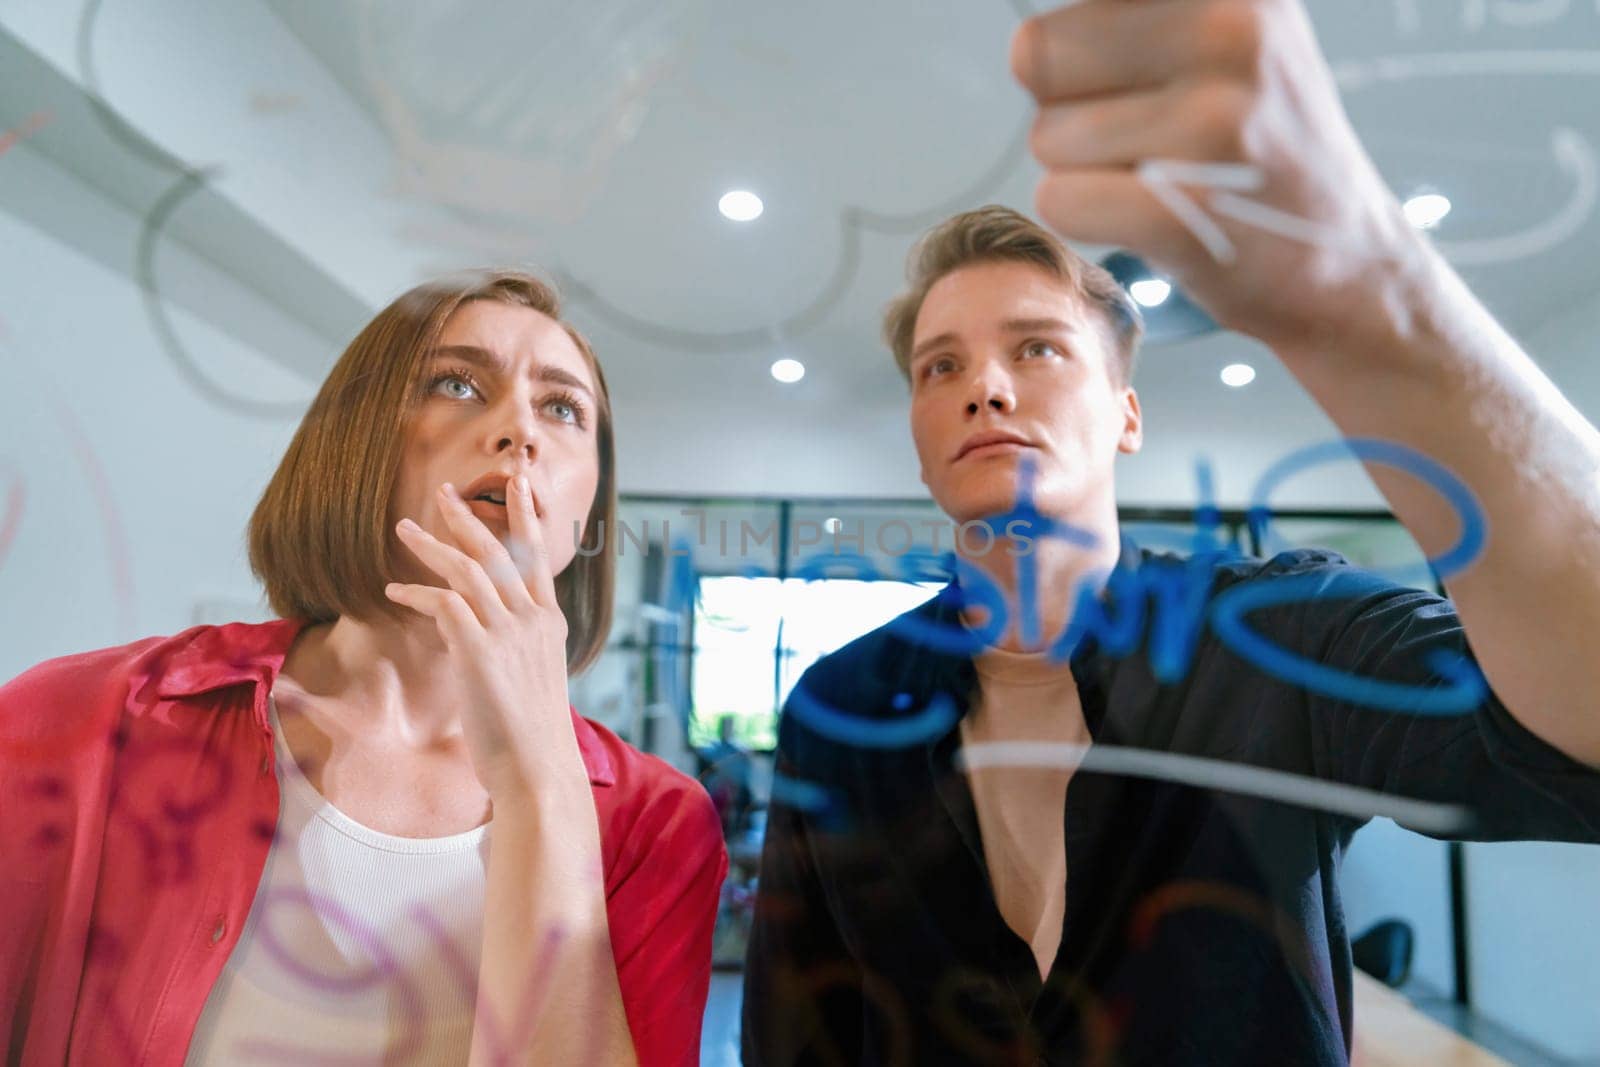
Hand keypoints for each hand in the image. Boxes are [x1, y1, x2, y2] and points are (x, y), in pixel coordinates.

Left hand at [385, 475, 578, 798]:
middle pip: (498, 550)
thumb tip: (485, 635)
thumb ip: (517, 646)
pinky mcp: (479, 649)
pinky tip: (394, 590)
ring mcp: (508, 631)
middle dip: (468, 517)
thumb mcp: (534, 678)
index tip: (517, 485)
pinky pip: (443, 603)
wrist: (537, 768)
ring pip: (468, 568)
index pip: (538, 556)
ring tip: (404, 529)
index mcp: (551, 622)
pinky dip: (417, 592)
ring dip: (431, 544)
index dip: (524, 518)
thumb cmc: (532, 734)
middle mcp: (533, 618)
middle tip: (443, 492)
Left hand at [1013, 0, 1429, 351]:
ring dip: (1082, 166)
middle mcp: (1232, 31)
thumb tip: (1025, 35)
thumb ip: (1135, 9)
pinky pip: (1057, 200)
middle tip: (1141, 131)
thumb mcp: (1227, 27)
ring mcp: (1213, 125)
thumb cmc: (1253, 139)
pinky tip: (1152, 218)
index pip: (1070, 7)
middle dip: (1065, 102)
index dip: (1072, 43)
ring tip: (1162, 175)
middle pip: (1037, 54)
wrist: (1344, 262)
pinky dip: (1084, 218)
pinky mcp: (1186, 212)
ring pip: (1044, 135)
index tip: (1115, 78)